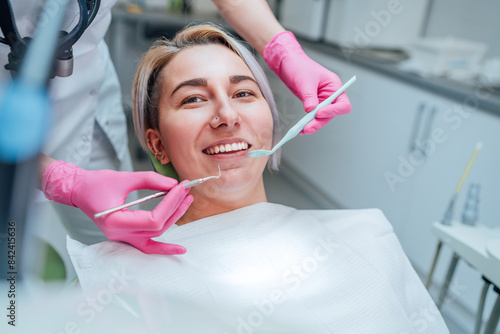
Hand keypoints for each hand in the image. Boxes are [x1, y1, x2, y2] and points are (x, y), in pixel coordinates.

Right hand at [42, 161, 192, 254]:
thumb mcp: (123, 177)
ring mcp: (124, 238)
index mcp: (115, 222)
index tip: (180, 187)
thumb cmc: (96, 184)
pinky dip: (164, 248)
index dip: (170, 204)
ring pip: (156, 236)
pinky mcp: (128, 235)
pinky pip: (148, 246)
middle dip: (175, 208)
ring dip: (174, 218)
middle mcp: (120, 235)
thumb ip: (149, 180)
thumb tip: (174, 184)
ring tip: (186, 201)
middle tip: (187, 190)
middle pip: (158, 227)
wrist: (80, 190)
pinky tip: (180, 249)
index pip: (153, 220)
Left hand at [263, 31, 350, 133]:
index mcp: (334, 86)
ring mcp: (321, 100)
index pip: (342, 104)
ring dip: (313, 124)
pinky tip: (299, 128)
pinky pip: (312, 117)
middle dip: (320, 121)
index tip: (319, 113)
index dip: (333, 111)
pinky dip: (307, 123)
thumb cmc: (299, 66)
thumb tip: (311, 111)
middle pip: (331, 114)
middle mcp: (330, 95)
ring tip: (302, 130)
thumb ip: (309, 96)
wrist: (287, 63)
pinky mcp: (312, 104)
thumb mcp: (305, 81)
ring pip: (321, 118)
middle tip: (307, 127)